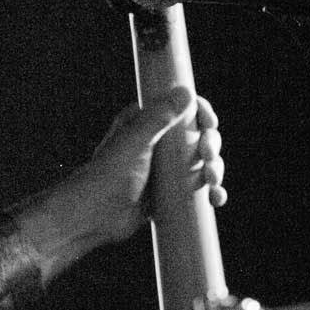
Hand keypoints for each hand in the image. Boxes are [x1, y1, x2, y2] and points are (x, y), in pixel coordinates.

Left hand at [15, 86, 224, 279]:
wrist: (93, 217)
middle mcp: (157, 143)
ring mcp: (165, 169)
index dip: (201, 113)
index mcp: (144, 123)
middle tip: (206, 156)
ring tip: (212, 182)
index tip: (209, 124)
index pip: (181, 108)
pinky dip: (211, 192)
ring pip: (202, 162)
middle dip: (210, 145)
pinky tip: (216, 199)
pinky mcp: (169, 192)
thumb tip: (186, 92)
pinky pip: (197, 188)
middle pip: (198, 135)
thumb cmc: (107, 176)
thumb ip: (158, 118)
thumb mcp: (134, 143)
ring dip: (214, 169)